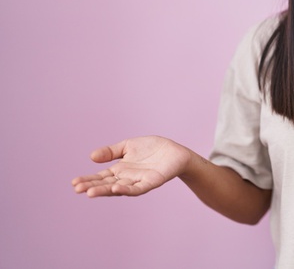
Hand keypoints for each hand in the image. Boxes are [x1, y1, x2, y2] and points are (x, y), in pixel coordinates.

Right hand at [72, 136, 191, 196]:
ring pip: (119, 189)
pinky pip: (137, 188)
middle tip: (77, 189)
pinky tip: (115, 189)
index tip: (74, 183)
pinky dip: (126, 190)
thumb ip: (110, 152)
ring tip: (90, 192)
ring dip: (105, 191)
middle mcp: (126, 178)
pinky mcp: (151, 182)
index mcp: (119, 170)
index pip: (101, 177)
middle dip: (92, 187)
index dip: (88, 180)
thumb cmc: (151, 148)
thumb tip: (91, 157)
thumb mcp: (127, 146)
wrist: (174, 151)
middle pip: (106, 184)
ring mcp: (138, 181)